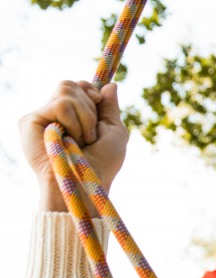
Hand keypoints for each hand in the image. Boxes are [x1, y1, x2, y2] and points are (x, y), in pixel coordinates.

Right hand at [18, 80, 128, 211]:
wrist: (86, 183)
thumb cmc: (102, 164)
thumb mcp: (114, 132)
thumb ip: (110, 108)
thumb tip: (111, 85)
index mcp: (72, 116)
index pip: (77, 86)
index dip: (91, 91)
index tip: (98, 104)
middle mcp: (54, 115)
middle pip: (71, 84)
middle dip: (90, 108)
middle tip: (90, 135)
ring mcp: (41, 117)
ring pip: (67, 91)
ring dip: (85, 117)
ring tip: (80, 141)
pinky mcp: (30, 121)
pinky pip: (62, 104)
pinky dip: (74, 122)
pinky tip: (68, 141)